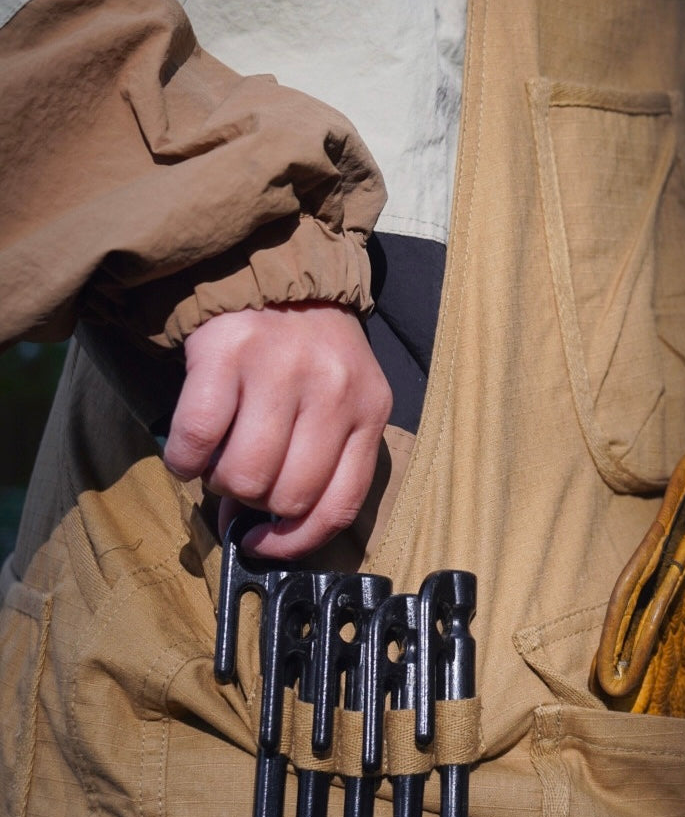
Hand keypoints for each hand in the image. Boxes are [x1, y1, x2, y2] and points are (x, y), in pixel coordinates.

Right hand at [163, 302, 391, 558]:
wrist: (276, 270)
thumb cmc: (308, 351)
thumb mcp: (339, 400)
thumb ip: (314, 462)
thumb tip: (257, 535)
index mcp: (369, 409)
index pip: (340, 504)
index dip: (298, 541)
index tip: (266, 546)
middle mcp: (332, 390)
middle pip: (288, 496)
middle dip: (256, 504)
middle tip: (240, 483)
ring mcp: (280, 369)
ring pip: (243, 475)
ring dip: (219, 482)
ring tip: (218, 458)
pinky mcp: (227, 353)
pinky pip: (196, 439)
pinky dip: (184, 460)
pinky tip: (190, 450)